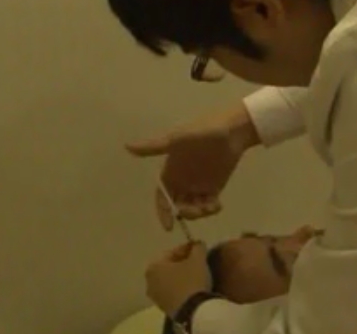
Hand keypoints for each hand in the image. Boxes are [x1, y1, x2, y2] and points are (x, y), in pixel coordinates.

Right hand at [128, 103, 260, 228]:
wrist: (230, 130)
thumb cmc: (200, 133)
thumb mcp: (175, 140)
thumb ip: (153, 147)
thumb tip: (126, 146)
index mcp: (170, 173)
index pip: (162, 198)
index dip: (163, 212)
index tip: (169, 226)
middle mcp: (182, 182)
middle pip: (178, 206)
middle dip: (185, 213)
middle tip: (197, 210)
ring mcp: (198, 186)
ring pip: (194, 208)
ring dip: (199, 212)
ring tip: (210, 206)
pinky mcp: (214, 187)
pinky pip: (209, 204)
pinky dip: (211, 208)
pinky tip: (217, 205)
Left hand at [145, 241, 211, 315]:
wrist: (192, 310)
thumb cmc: (192, 280)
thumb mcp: (198, 260)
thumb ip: (198, 248)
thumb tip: (198, 244)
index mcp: (154, 266)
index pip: (172, 252)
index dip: (187, 248)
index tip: (199, 248)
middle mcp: (149, 281)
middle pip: (169, 266)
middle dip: (182, 262)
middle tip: (197, 261)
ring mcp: (154, 296)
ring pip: (169, 280)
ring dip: (181, 275)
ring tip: (196, 274)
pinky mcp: (162, 307)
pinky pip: (171, 291)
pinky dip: (179, 287)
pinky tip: (191, 287)